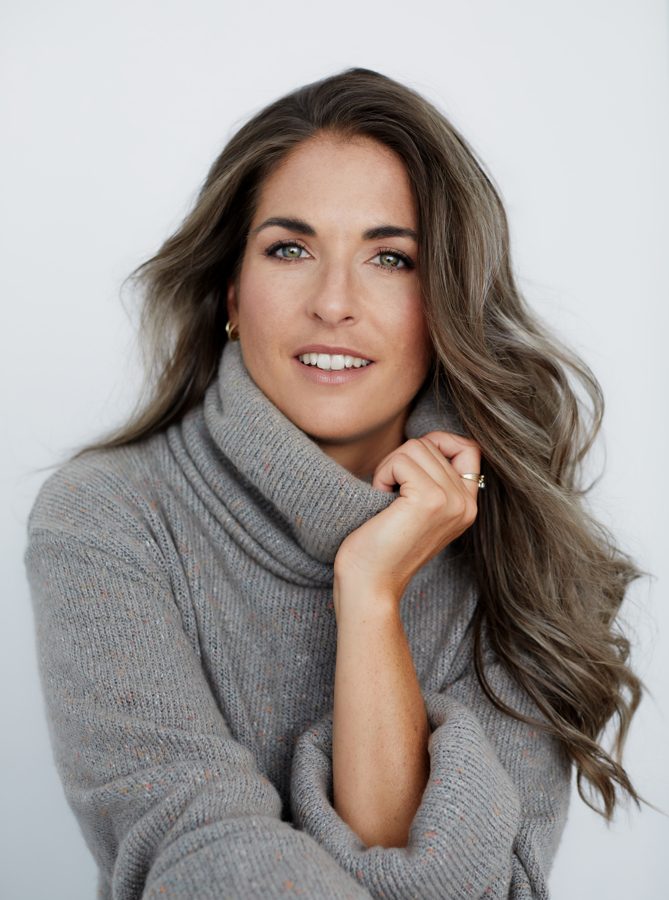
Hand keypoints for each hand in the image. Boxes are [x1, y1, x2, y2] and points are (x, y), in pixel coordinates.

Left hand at [333, 431, 481, 605]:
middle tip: (390, 496)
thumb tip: (425, 441)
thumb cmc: (381, 546)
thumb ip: (432, 478)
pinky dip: (383, 474)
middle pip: (432, 444)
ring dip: (390, 467)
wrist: (370, 584)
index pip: (468, 448)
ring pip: (416, 447)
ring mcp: (451, 501)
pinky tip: (381, 499)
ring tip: (386, 499)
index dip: (436, 443)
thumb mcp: (417, 508)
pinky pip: (401, 459)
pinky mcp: (430, 500)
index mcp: (467, 506)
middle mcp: (466, 503)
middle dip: (401, 461)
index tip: (409, 468)